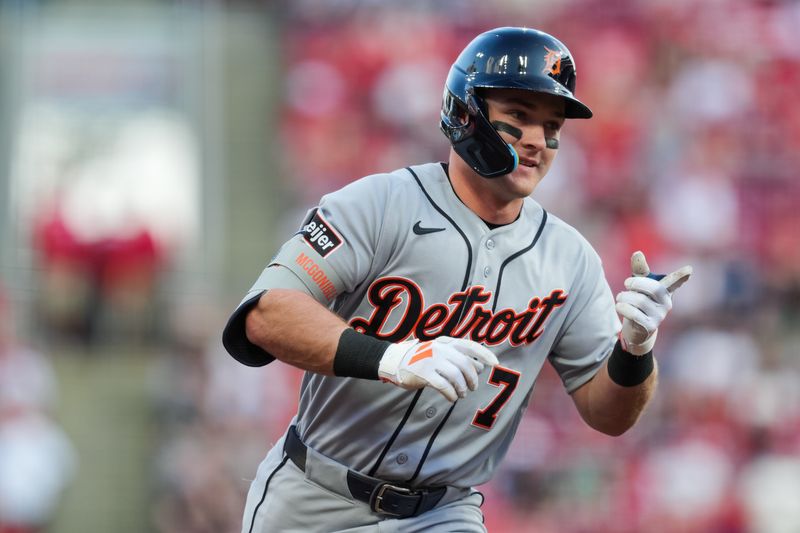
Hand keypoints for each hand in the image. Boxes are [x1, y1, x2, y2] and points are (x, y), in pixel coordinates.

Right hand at [378, 336, 498, 401]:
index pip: (470, 345)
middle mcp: (440, 348)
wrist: (395, 360)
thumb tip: (481, 366)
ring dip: (462, 388)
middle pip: (464, 364)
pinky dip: (451, 394)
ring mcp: (431, 360)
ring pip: (455, 375)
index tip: (495, 364)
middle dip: (472, 378)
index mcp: (446, 342)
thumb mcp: (440, 352)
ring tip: (461, 394)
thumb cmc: (422, 358)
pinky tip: (452, 398)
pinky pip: (443, 386)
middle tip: (472, 388)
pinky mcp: (423, 373)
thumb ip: (459, 356)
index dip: (484, 354)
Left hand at [615, 251, 691, 355]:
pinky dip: (623, 308)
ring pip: (640, 301)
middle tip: (627, 283)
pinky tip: (620, 306)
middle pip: (654, 288)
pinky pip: (634, 314)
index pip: (674, 282)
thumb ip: (639, 270)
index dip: (680, 276)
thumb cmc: (640, 301)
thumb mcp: (639, 285)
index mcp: (665, 290)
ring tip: (620, 298)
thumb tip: (638, 253)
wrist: (637, 329)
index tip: (689, 269)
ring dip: (625, 297)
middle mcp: (666, 303)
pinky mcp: (650, 327)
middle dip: (636, 283)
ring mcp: (659, 316)